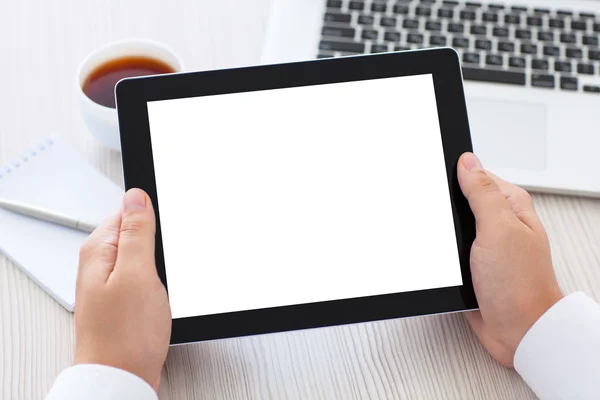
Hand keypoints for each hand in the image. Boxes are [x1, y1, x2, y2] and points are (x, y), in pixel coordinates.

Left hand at [74, 188, 170, 390]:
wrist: (120, 379)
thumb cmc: (125, 335)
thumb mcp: (138, 273)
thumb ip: (136, 232)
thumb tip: (136, 196)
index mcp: (99, 250)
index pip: (127, 211)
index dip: (153, 218)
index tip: (164, 238)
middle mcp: (100, 265)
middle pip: (136, 234)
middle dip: (158, 245)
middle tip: (163, 269)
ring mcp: (110, 284)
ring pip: (143, 257)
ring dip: (159, 266)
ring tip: (162, 288)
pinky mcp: (122, 300)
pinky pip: (143, 277)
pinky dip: (157, 283)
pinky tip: (160, 298)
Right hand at [458, 153, 562, 366]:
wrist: (519, 333)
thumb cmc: (521, 286)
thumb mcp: (499, 229)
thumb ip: (482, 193)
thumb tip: (466, 162)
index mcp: (510, 206)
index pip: (476, 176)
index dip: (453, 176)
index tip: (434, 180)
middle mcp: (498, 223)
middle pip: (458, 202)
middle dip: (443, 211)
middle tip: (443, 225)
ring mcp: (483, 245)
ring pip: (449, 228)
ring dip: (441, 237)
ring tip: (446, 249)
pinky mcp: (471, 265)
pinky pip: (447, 252)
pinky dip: (440, 256)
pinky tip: (441, 263)